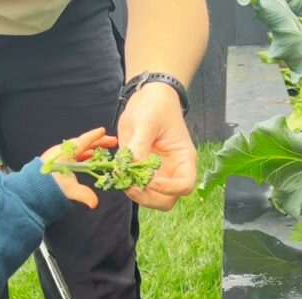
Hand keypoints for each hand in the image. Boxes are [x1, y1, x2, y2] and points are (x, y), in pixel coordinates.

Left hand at [41, 127, 118, 208]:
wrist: (30, 188)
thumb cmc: (48, 185)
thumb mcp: (68, 189)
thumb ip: (83, 194)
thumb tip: (94, 203)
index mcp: (66, 153)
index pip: (83, 141)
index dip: (95, 136)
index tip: (104, 131)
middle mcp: (63, 152)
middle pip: (84, 144)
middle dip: (98, 142)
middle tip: (112, 141)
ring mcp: (60, 157)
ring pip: (80, 149)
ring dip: (93, 149)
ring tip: (104, 150)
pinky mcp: (58, 163)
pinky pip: (75, 156)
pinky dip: (85, 155)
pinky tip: (90, 159)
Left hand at [118, 82, 197, 210]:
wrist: (148, 97)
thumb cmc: (155, 105)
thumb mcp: (147, 121)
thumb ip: (140, 144)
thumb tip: (132, 164)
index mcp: (183, 158)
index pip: (184, 185)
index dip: (169, 189)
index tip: (149, 179)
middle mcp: (173, 170)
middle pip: (167, 200)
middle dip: (149, 198)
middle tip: (131, 187)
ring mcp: (157, 172)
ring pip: (151, 198)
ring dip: (136, 195)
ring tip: (121, 179)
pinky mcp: (142, 170)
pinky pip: (136, 186)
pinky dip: (126, 184)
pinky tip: (117, 173)